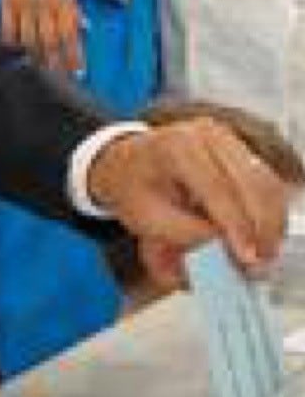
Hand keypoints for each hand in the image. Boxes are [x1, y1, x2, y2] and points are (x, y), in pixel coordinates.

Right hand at [0, 0, 84, 74]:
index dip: (75, 55)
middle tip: (60, 81)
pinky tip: (13, 55)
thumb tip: (84, 25)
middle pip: (51, 40)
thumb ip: (71, 3)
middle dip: (56, 62)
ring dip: (35, 58)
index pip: (71, 33)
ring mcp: (23, 2)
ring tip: (38, 74)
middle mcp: (45, 2)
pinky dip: (10, 43)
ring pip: (30, 38)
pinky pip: (7, 27)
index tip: (78, 72)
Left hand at [88, 121, 284, 275]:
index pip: (215, 186)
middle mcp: (205, 134)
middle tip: (260, 261)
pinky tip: (264, 236)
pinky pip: (266, 181)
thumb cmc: (132, 190)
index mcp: (174, 146)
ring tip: (264, 254)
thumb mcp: (146, 219)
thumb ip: (185, 234)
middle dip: (261, 227)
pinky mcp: (240, 149)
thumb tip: (223, 244)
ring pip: (266, 181)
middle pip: (250, 181)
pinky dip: (270, 211)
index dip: (235, 225)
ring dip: (271, 222)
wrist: (125, 162)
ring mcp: (227, 138)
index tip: (246, 256)